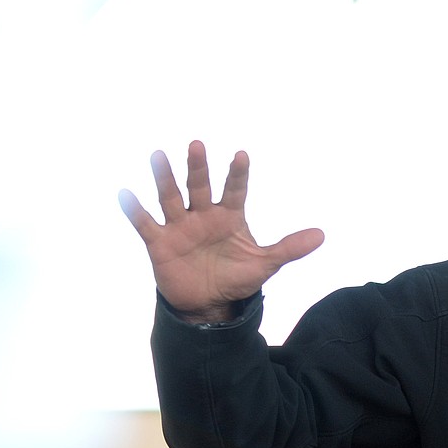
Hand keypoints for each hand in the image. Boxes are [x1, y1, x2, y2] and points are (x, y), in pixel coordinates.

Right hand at [118, 140, 323, 321]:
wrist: (208, 303)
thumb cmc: (237, 278)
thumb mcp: (265, 264)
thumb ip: (289, 248)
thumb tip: (322, 235)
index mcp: (230, 216)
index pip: (235, 190)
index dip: (238, 174)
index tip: (241, 156)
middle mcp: (203, 215)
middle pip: (199, 186)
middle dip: (197, 167)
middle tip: (197, 145)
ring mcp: (179, 226)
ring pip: (170, 197)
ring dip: (164, 178)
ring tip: (158, 155)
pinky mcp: (159, 242)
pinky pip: (145, 223)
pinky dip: (135, 210)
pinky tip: (125, 194)